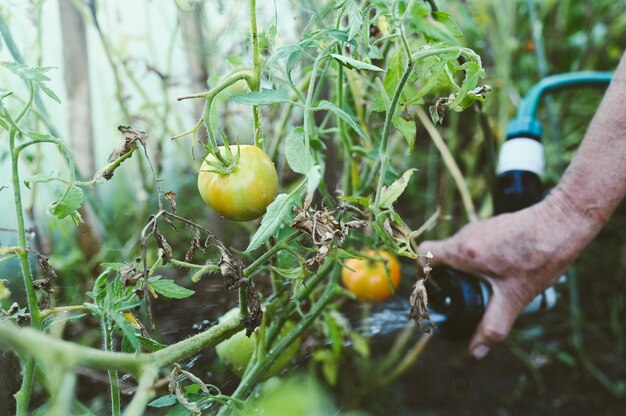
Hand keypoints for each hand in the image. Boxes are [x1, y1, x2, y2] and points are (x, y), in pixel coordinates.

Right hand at [419, 191, 592, 358]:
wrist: (564, 223)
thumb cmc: (539, 257)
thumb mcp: (514, 298)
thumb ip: (492, 326)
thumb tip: (475, 352)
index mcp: (463, 251)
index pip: (424, 253)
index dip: (420, 270)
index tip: (430, 287)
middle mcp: (466, 235)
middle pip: (443, 255)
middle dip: (449, 277)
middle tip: (464, 296)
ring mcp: (480, 227)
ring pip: (461, 250)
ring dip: (467, 268)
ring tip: (490, 284)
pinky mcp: (493, 224)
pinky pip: (476, 244)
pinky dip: (482, 258)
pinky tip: (506, 269)